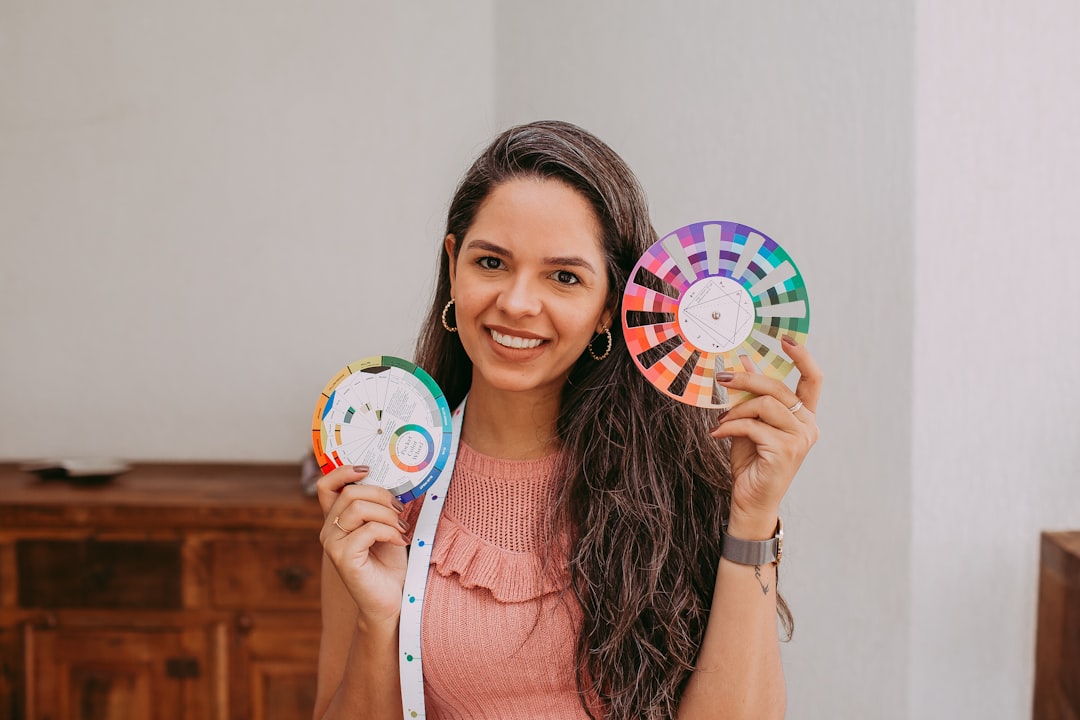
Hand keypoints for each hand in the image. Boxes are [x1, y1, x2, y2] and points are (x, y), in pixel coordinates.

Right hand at [317, 466, 409, 624]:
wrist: (390, 599)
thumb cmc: (388, 562)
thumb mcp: (385, 525)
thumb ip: (378, 504)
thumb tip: (391, 477)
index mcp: (336, 519)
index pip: (326, 485)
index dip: (343, 471)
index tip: (368, 469)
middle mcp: (328, 530)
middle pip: (350, 492)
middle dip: (382, 496)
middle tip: (400, 510)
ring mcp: (332, 544)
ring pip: (358, 508)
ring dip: (388, 515)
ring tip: (401, 528)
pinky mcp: (342, 558)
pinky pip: (368, 530)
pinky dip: (390, 532)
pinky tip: (400, 541)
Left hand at [710, 336, 822, 536]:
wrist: (750, 501)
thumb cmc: (751, 462)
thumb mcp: (748, 422)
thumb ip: (750, 395)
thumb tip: (742, 361)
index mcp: (803, 416)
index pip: (813, 380)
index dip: (802, 357)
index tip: (785, 339)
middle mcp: (807, 425)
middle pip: (778, 387)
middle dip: (746, 379)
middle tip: (722, 378)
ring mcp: (800, 439)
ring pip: (764, 405)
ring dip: (736, 410)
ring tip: (721, 420)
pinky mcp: (785, 450)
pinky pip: (752, 426)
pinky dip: (730, 427)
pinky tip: (717, 433)